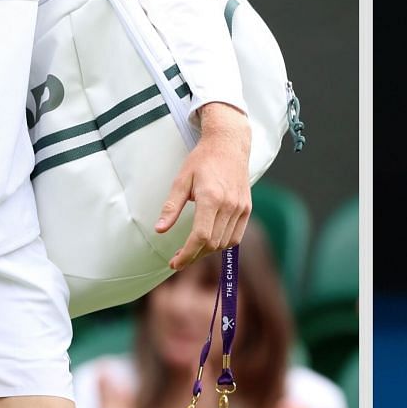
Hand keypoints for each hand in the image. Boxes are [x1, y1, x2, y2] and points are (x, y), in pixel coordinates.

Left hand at [155, 103, 252, 268]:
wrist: (229, 144)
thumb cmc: (202, 160)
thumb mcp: (181, 180)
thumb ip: (171, 207)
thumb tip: (160, 230)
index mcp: (211, 197)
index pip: (200, 236)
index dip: (187, 254)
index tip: (175, 263)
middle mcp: (229, 205)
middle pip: (212, 243)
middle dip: (194, 256)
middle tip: (178, 259)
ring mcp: (241, 207)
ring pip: (225, 243)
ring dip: (207, 251)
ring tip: (192, 250)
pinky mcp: (247, 208)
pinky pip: (236, 236)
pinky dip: (223, 244)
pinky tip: (210, 242)